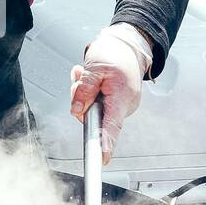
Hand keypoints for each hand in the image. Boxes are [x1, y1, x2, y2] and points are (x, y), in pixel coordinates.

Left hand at [69, 24, 152, 164]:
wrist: (128, 45)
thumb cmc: (115, 53)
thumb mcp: (94, 67)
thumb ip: (84, 89)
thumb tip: (77, 110)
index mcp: (121, 96)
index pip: (112, 125)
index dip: (106, 142)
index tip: (102, 158)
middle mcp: (124, 105)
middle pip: (94, 116)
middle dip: (80, 99)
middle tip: (79, 76)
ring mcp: (121, 105)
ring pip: (91, 110)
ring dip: (82, 93)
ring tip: (84, 73)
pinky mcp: (115, 104)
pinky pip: (95, 104)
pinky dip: (88, 92)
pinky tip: (88, 78)